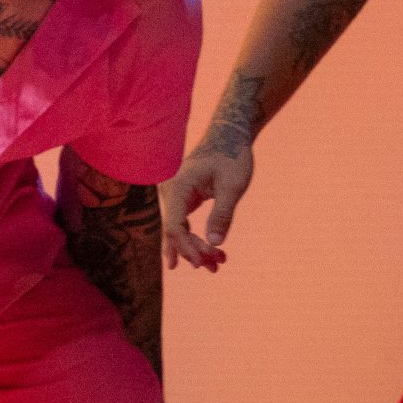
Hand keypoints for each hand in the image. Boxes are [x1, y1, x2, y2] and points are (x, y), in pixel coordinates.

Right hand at [160, 141, 251, 271]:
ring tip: (215, 266)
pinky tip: (198, 258)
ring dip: (194, 248)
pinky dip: (193, 238)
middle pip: (174, 232)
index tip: (203, 262)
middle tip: (218, 265)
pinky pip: (181, 223)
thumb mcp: (233, 185)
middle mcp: (169, 191)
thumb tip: (214, 242)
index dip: (186, 248)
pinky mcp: (181, 197)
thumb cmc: (232, 156)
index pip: (174, 226)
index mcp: (177, 186)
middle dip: (194, 251)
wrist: (229, 135)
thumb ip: (223, 214)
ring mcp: (173, 195)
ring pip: (177, 230)